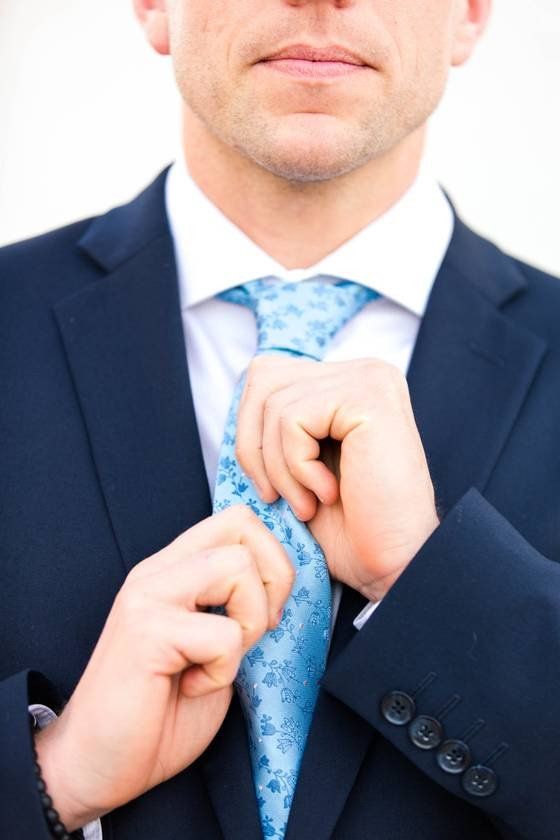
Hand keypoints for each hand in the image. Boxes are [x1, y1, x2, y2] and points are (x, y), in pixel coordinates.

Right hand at [34, 506, 293, 830]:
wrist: (97, 764)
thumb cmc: (158, 712)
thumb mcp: (212, 646)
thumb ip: (235, 607)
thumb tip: (283, 583)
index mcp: (172, 569)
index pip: (237, 519)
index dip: (272, 557)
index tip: (266, 610)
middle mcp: (157, 571)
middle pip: (243, 526)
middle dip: (273, 581)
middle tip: (250, 632)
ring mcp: (148, 596)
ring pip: (238, 567)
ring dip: (249, 622)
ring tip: (217, 661)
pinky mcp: (146, 632)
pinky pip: (224, 635)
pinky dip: (223, 671)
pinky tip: (191, 686)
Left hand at [236, 355, 438, 602]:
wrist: (395, 564)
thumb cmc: (349, 529)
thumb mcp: (297, 467)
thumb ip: (274, 427)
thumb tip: (235, 407)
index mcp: (346, 383)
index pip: (267, 376)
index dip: (250, 432)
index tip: (270, 485)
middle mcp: (362, 371)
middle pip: (264, 378)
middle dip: (255, 446)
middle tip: (278, 496)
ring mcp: (370, 379)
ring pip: (275, 404)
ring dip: (279, 468)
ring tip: (308, 503)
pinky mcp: (370, 397)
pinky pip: (293, 420)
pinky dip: (296, 467)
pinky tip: (328, 493)